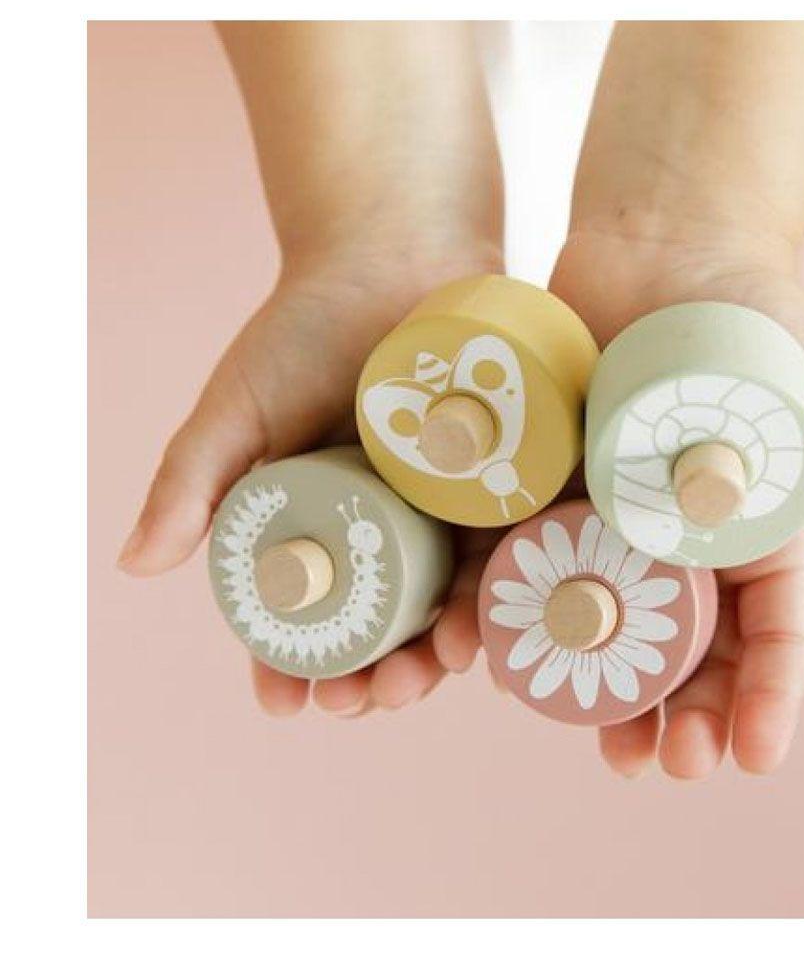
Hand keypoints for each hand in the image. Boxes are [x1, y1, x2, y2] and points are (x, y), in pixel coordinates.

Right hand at [118, 22, 504, 716]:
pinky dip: (511, 588)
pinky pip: (516, 545)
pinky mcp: (509, 478)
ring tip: (441, 668)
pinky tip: (505, 623)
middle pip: (389, 627)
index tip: (289, 703)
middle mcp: (393, 530)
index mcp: (327, 526)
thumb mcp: (239, 407)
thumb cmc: (306, 326)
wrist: (396, 250)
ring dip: (449, 650)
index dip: (296, 671)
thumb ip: (193, 479)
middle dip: (382, 678)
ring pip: (456, 601)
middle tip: (375, 698)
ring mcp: (453, 509)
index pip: (314, 617)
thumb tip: (136, 564)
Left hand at [544, 226, 803, 778]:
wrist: (666, 243)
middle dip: (679, 716)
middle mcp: (682, 540)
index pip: (772, 633)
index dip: (768, 699)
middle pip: (684, 648)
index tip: (752, 759)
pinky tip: (502, 655)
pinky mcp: (550, 486)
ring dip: (597, 690)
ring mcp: (611, 517)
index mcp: (755, 533)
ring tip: (591, 740)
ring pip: (605, 624)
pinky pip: (531, 559)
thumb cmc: (761, 316)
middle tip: (660, 768)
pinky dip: (518, 611)